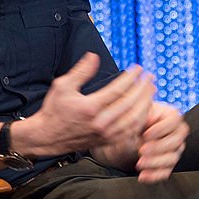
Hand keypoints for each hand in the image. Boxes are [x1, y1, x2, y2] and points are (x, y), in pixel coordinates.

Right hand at [15, 53, 155, 156]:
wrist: (47, 137)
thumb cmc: (54, 110)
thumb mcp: (62, 86)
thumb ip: (81, 71)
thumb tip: (94, 56)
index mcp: (90, 107)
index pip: (118, 90)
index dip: (131, 78)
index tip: (138, 68)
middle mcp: (100, 122)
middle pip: (130, 104)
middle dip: (143, 89)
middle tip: (150, 77)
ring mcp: (105, 134)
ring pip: (134, 119)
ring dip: (145, 103)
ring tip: (151, 90)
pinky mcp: (107, 141)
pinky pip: (130, 131)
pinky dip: (140, 119)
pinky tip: (144, 109)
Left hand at [135, 102, 188, 182]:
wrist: (118, 144)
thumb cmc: (127, 127)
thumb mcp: (132, 120)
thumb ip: (140, 120)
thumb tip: (147, 120)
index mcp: (167, 115)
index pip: (174, 120)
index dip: (161, 129)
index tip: (145, 135)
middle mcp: (174, 132)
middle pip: (177, 140)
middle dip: (158, 147)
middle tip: (141, 150)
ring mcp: (173, 149)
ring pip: (173, 158)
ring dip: (155, 162)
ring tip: (140, 163)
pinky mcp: (167, 164)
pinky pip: (166, 172)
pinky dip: (154, 175)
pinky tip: (143, 175)